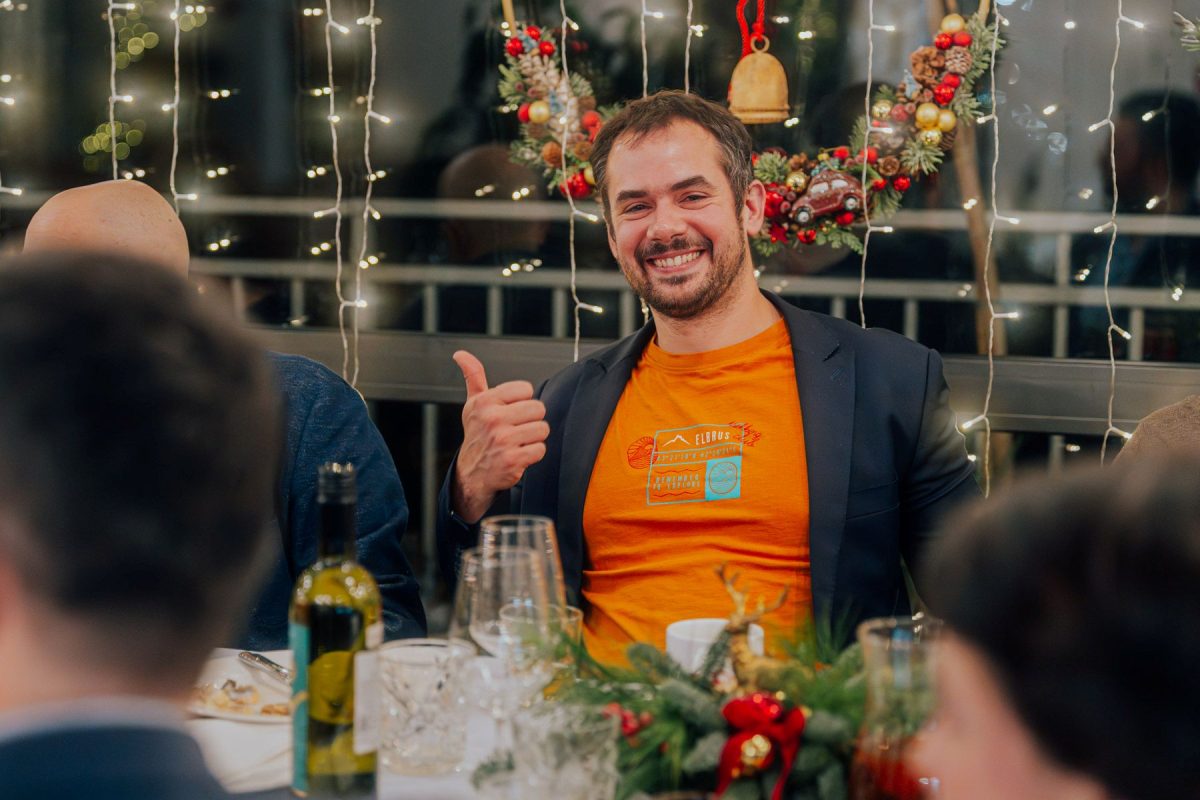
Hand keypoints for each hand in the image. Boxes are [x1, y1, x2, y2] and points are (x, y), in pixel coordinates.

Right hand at [451, 350, 548, 523]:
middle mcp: (492, 419)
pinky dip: (533, 454)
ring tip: (517, 441)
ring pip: (542, 429)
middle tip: (517, 428)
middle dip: (531, 419)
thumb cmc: (477, 434)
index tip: (511, 411)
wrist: (472, 472)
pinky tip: (519, 454)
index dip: (522, 401)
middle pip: (538, 408)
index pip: (526, 389)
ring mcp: (502, 440)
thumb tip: (460, 355)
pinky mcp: (512, 460)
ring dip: (533, 437)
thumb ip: (473, 377)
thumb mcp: (473, 404)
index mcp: (485, 401)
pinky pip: (540, 449)